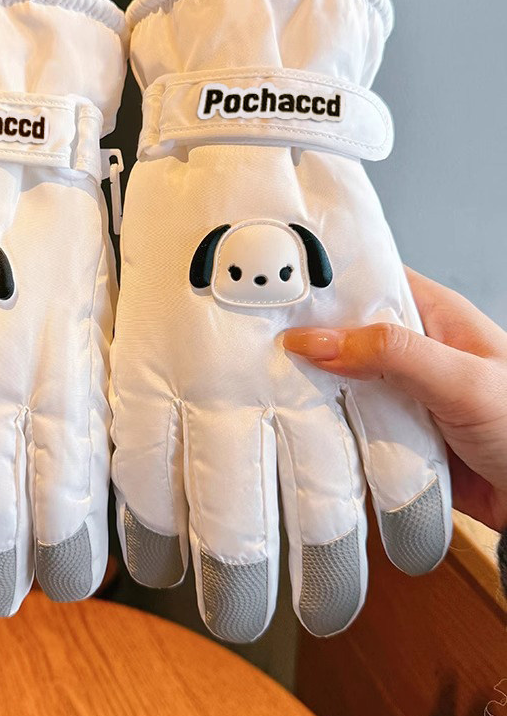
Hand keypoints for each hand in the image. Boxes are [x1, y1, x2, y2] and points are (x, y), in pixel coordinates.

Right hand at [285, 267, 506, 531]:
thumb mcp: (461, 380)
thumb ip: (393, 353)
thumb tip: (316, 340)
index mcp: (435, 315)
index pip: (371, 281)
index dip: (325, 282)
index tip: (276, 287)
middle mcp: (413, 349)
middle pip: (345, 332)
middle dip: (306, 338)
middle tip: (254, 340)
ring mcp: (401, 393)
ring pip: (342, 380)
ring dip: (312, 387)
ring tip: (262, 382)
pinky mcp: (393, 434)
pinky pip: (349, 425)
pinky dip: (326, 429)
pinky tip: (295, 427)